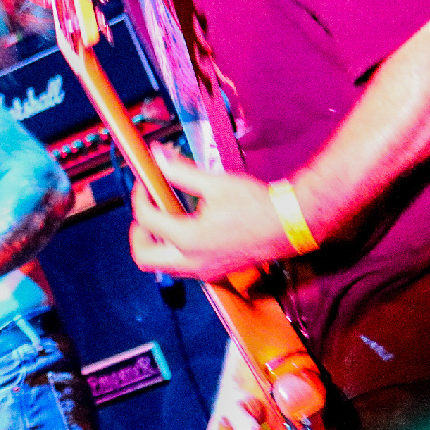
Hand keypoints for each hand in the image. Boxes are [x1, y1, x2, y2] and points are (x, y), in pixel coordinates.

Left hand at [128, 146, 291, 281]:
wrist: (291, 225)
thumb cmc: (256, 204)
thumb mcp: (215, 183)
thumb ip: (180, 171)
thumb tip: (157, 155)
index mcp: (188, 239)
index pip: (146, 220)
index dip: (140, 197)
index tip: (146, 182)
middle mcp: (192, 262)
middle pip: (144, 258)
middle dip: (138, 233)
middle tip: (147, 210)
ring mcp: (205, 272)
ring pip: (162, 266)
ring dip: (156, 244)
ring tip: (164, 218)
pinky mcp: (216, 273)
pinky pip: (183, 268)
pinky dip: (174, 251)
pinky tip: (186, 228)